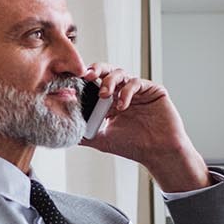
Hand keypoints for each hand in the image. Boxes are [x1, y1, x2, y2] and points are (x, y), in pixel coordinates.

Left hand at [78, 64, 209, 190]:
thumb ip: (85, 134)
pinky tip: (122, 105)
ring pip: (120, 73)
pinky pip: (136, 83)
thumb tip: (64, 133)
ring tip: (104, 95)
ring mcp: (138, 90)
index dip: (85, 81)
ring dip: (110, 81)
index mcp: (110, 101)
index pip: (95, 83)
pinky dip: (126, 92)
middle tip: (87, 76)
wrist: (158, 153)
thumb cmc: (134, 146)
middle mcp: (123, 92)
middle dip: (96, 70)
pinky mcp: (152, 89)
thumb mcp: (102, 140)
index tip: (74, 83)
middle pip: (106, 71)